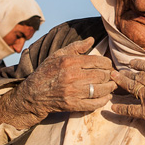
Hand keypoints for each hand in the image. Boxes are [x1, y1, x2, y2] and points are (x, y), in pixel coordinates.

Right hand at [0, 38, 116, 131]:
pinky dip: (103, 100)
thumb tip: (91, 39)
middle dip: (110, 76)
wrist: (33, 94)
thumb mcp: (57, 55)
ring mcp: (72, 92)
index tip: (108, 65)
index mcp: (70, 62)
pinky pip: (94, 103)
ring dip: (110, 88)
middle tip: (112, 76)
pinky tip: (106, 97)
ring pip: (100, 89)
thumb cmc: (46, 72)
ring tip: (112, 86)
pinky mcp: (72, 105)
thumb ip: (75, 47)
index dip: (107, 63)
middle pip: (101, 75)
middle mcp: (72, 76)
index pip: (97, 61)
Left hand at [109, 51, 144, 144]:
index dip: (139, 64)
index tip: (131, 62)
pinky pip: (130, 110)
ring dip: (121, 82)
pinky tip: (112, 108)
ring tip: (113, 78)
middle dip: (127, 72)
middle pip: (138, 77)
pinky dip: (121, 109)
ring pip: (132, 88)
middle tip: (117, 70)